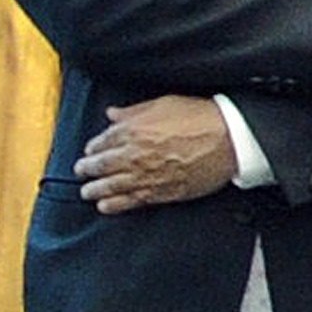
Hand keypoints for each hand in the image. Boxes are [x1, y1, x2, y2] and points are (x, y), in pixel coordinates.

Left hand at [77, 95, 234, 213]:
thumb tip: (113, 114)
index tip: (91, 150)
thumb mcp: (164, 104)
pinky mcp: (162, 192)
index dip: (93, 147)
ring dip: (95, 190)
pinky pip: (131, 201)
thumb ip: (134, 111)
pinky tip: (104, 207)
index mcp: (132, 130)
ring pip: (110, 186)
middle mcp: (134, 155)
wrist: (229, 140)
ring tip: (87, 192)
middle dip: (87, 169)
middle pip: (100, 166)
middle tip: (81, 171)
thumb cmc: (201, 118)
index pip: (101, 142)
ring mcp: (146, 175)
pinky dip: (114, 205)